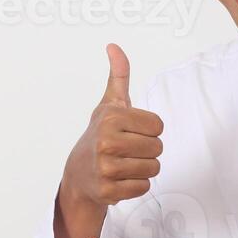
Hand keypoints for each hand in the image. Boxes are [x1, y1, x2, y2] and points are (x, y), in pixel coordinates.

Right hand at [61, 43, 164, 211]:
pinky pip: (143, 188)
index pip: (158, 127)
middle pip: (158, 148)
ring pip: (153, 169)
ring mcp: (106, 168)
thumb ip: (119, 75)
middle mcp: (106, 142)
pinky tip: (120, 179)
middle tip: (127, 150)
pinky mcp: (108, 191)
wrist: (79, 172)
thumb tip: (114, 46)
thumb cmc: (100, 134)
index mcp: (111, 118)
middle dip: (147, 150)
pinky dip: (135, 185)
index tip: (131, 132)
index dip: (149, 130)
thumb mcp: (109, 103)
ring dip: (143, 168)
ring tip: (124, 164)